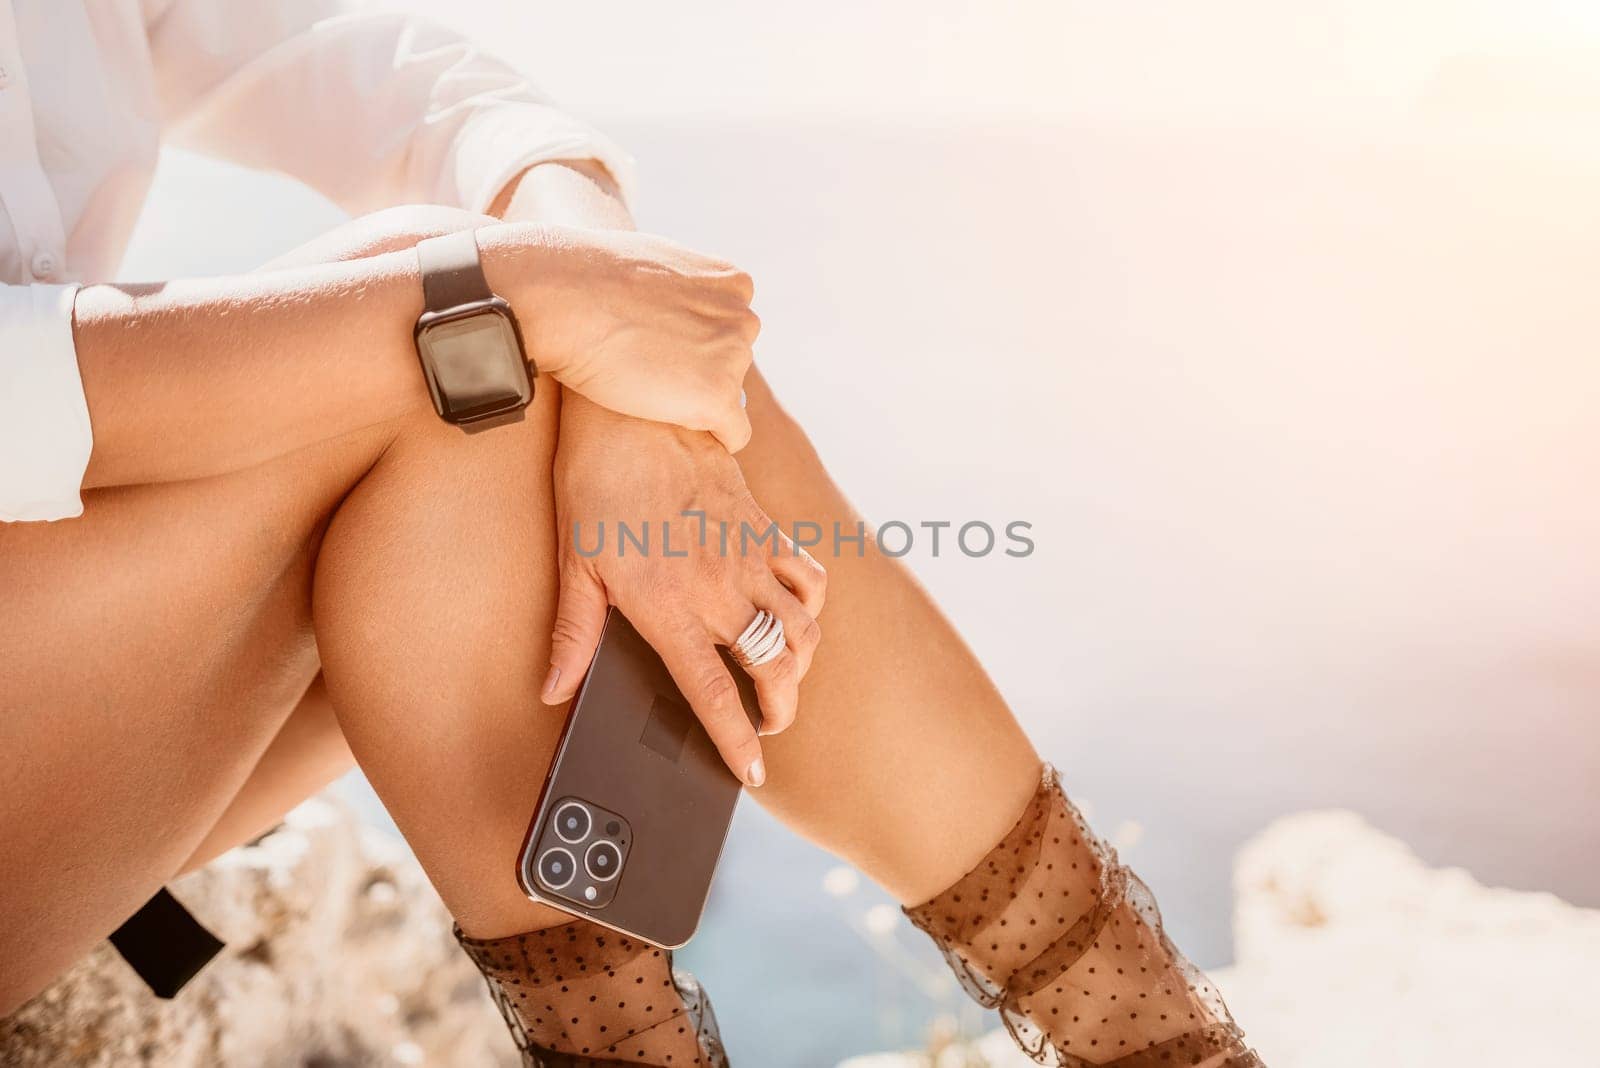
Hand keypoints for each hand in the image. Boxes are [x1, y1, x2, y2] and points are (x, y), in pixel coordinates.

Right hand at [480, 224, 759, 450]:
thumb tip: (672, 292)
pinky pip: (735, 434)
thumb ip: (679, 282)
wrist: (560, 300)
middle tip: (648, 375)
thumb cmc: (586, 278)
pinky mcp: (717, 398)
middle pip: (734, 363)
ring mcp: (733, 359)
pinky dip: (715, 441)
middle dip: (699, 372)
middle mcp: (742, 318)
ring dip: (695, 403)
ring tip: (646, 396)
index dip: (695, 343)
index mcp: (731, 282)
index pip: (732, 326)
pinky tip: (679, 437)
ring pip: (729, 398)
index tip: (659, 348)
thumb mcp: (651, 260)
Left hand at [541, 395, 826, 785]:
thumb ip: (572, 635)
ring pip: (801, 628)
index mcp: (668, 607)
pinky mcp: (764, 526)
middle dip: (781, 708)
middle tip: (770, 725)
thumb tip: (554, 691)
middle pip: (774, 668)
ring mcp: (749, 555)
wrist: (635, 410)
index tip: (752, 771)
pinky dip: (811, 604)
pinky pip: (807, 575)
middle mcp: (718, 588)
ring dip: (800, 663)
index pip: (714, 692)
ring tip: (784, 678)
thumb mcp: (575, 564)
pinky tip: (794, 613)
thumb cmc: (596, 483)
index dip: (738, 740)